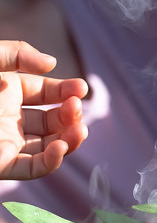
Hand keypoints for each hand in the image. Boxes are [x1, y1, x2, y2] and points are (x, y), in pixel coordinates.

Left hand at [0, 40, 88, 179]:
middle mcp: (8, 118)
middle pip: (53, 121)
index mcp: (6, 91)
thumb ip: (16, 54)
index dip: (67, 91)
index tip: (82, 89)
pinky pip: (31, 168)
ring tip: (78, 130)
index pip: (47, 93)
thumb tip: (52, 63)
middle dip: (71, 116)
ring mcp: (5, 143)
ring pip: (48, 147)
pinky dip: (51, 161)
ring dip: (70, 140)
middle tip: (76, 108)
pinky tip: (61, 148)